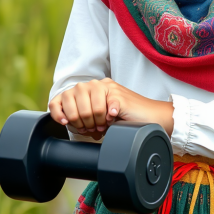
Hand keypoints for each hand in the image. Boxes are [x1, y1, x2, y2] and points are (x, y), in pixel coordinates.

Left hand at [48, 79, 173, 136]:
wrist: (152, 117)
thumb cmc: (127, 119)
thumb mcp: (101, 117)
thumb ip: (85, 115)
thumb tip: (68, 123)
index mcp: (92, 89)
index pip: (63, 96)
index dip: (60, 112)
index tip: (66, 123)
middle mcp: (99, 85)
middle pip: (73, 100)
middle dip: (79, 121)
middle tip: (91, 128)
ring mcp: (110, 88)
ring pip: (88, 107)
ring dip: (94, 122)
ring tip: (104, 125)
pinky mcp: (119, 96)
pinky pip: (105, 110)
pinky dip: (108, 119)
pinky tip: (114, 120)